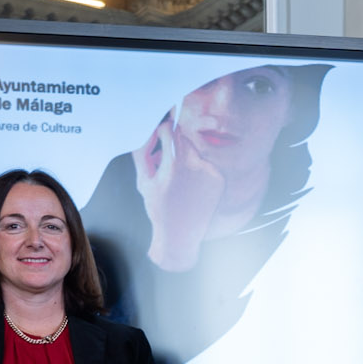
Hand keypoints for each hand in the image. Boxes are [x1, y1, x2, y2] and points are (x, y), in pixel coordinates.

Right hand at [133, 114, 224, 271]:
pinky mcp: (220, 180)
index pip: (169, 129)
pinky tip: (192, 187)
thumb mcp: (143, 180)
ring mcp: (210, 173)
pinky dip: (199, 170)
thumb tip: (145, 130)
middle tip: (166, 157)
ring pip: (196, 151)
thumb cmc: (158, 208)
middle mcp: (195, 166)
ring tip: (178, 178)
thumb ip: (142, 151)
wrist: (180, 236)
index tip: (160, 127)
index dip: (162, 127)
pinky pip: (207, 164)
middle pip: (184, 138)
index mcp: (174, 165)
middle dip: (174, 143)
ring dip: (186, 157)